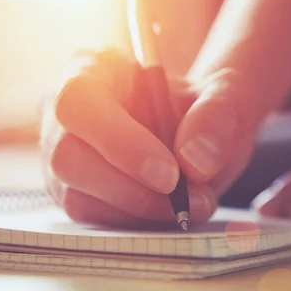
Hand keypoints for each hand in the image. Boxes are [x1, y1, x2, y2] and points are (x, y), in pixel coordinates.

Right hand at [41, 49, 263, 228]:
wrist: (198, 134)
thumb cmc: (201, 106)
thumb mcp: (227, 96)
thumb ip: (218, 115)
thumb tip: (194, 161)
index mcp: (94, 68)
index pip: (79, 101)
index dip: (118, 141)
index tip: (169, 174)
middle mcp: (65, 112)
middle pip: (67, 157)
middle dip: (131, 190)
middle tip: (185, 200)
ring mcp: (62, 155)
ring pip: (77, 197)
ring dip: (139, 212)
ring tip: (192, 203)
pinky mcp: (74, 191)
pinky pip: (93, 219)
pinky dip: (136, 223)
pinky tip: (171, 210)